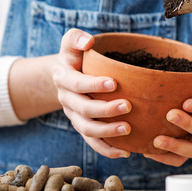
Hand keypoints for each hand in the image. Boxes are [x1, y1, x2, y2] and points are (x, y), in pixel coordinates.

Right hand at [52, 28, 131, 158]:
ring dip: (107, 132)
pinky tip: (125, 152)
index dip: (93, 85)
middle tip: (127, 106)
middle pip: (83, 109)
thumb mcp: (70, 42)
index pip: (76, 83)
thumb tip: (88, 42)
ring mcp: (73, 116)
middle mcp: (66, 100)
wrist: (64, 76)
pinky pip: (92, 143)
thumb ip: (76, 38)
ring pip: (87, 130)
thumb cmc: (75, 56)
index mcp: (63, 78)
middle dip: (105, 110)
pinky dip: (107, 150)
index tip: (113, 83)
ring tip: (128, 129)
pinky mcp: (82, 128)